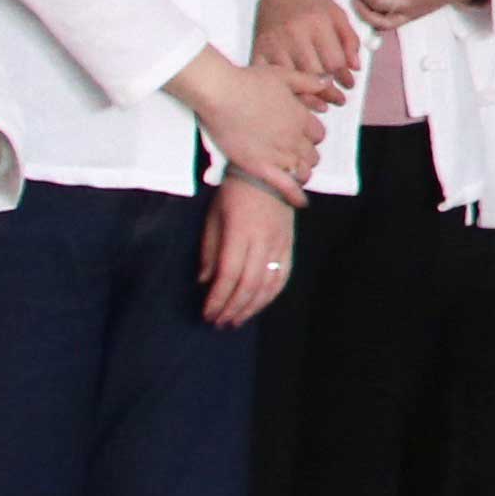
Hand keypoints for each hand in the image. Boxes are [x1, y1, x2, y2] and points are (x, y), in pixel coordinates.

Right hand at [174, 47, 324, 195]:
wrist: (221, 94)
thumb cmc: (248, 81)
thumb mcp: (283, 75)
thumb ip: (308, 82)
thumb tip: (328, 83)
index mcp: (301, 118)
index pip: (318, 135)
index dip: (311, 136)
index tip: (303, 136)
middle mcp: (294, 138)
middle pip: (312, 154)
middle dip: (306, 154)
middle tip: (295, 153)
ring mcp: (278, 154)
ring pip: (302, 170)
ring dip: (301, 172)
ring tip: (296, 172)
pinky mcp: (260, 166)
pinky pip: (284, 186)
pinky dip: (295, 195)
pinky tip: (300, 201)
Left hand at [197, 175, 296, 327]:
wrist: (269, 172)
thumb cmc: (234, 192)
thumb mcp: (213, 216)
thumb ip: (210, 250)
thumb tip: (205, 281)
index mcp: (239, 232)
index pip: (228, 275)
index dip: (218, 298)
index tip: (207, 313)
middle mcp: (262, 241)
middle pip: (248, 285)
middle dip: (233, 308)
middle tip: (219, 323)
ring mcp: (279, 244)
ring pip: (268, 285)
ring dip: (252, 307)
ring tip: (237, 321)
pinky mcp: (289, 245)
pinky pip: (283, 276)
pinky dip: (271, 295)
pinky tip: (259, 305)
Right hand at [255, 0, 360, 104]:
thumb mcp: (336, 12)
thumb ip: (349, 39)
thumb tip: (355, 68)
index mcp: (318, 23)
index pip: (335, 61)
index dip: (344, 77)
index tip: (349, 85)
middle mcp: (295, 34)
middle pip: (314, 74)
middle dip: (330, 92)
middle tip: (339, 99)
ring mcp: (274, 43)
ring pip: (293, 79)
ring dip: (310, 96)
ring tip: (323, 104)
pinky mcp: (258, 48)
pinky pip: (271, 77)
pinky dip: (284, 90)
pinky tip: (297, 96)